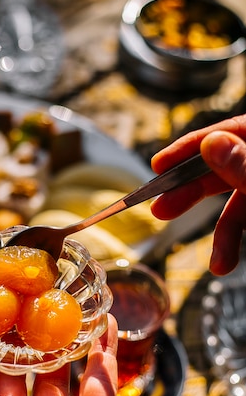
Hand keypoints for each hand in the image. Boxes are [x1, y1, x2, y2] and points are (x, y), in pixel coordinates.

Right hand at [151, 114, 245, 274]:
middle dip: (192, 194)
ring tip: (217, 262)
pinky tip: (226, 263)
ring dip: (222, 235)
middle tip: (161, 210)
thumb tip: (211, 144)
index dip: (188, 148)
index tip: (158, 165)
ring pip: (236, 202)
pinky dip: (233, 240)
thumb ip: (244, 164)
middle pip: (222, 169)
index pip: (227, 132)